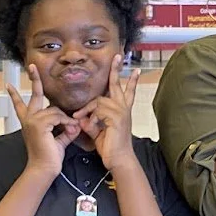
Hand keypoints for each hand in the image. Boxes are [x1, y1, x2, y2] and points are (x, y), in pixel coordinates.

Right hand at [8, 64, 79, 176]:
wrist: (44, 168)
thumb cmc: (49, 156)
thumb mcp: (59, 138)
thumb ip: (66, 128)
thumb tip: (75, 122)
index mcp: (31, 121)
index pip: (22, 104)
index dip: (15, 95)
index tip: (9, 85)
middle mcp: (29, 118)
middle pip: (34, 94)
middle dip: (34, 78)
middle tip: (32, 66)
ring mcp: (32, 120)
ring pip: (55, 110)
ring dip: (66, 120)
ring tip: (70, 131)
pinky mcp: (39, 124)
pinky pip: (58, 116)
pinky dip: (66, 124)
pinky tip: (69, 131)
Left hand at [74, 55, 139, 172]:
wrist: (118, 159)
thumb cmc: (110, 147)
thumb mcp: (98, 131)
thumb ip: (90, 122)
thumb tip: (81, 117)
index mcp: (121, 110)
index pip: (127, 92)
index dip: (131, 81)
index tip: (136, 70)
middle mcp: (123, 108)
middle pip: (117, 85)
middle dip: (116, 70)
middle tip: (118, 57)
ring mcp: (121, 112)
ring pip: (99, 100)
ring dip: (87, 109)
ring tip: (79, 118)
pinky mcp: (116, 117)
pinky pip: (98, 110)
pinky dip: (90, 118)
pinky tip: (88, 126)